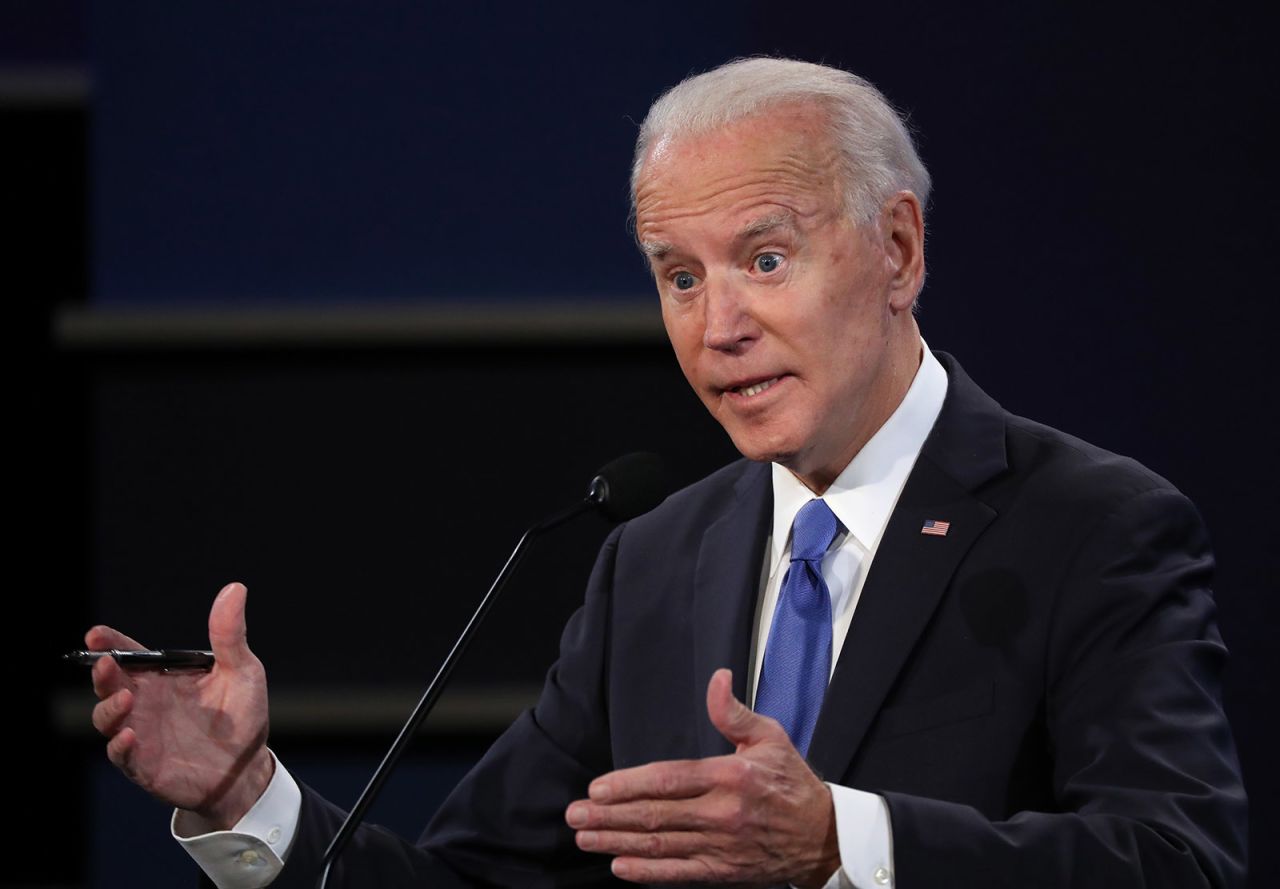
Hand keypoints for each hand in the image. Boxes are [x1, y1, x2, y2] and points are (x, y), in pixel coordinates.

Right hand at [87, 582, 273, 828]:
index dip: (110, 644)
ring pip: (107, 717)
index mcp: (163, 677)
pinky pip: (121, 754)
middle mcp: (145, 702)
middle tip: (106, 664)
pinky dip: (120, 745)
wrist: (247, 767)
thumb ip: (230, 634)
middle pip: (110, 684)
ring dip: (110, 708)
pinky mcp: (144, 764)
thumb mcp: (242, 670)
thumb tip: (235, 588)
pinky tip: (129, 736)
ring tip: (127, 698)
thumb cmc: (242, 716)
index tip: (96, 634)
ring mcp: (141, 733)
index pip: (129, 655)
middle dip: (103, 673)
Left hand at [566, 668, 839, 885]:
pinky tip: (619, 867)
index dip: (629, 785)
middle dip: (610, 815)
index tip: (597, 787)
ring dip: (617, 841)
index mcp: (729, 776)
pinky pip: (679, 874)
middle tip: (574, 813)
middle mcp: (722, 813)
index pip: (668, 779)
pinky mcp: (724, 871)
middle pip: (655, 815)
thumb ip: (733, 712)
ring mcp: (722, 846)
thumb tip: (717, 677)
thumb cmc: (792, 782)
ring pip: (661, 845)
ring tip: (585, 837)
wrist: (826, 837)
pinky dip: (648, 873)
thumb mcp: (769, 737)